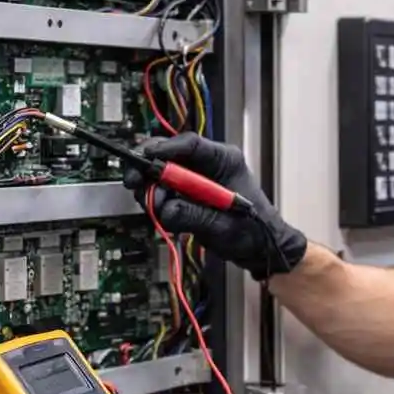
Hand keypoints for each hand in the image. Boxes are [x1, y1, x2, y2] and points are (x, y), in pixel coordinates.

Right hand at [124, 134, 306, 279]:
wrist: (258, 249)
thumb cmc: (254, 231)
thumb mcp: (224, 225)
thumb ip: (193, 215)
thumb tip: (165, 209)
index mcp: (224, 160)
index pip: (190, 144)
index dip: (165, 149)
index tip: (146, 157)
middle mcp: (206, 166)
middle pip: (167, 154)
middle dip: (148, 168)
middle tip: (135, 184)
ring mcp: (194, 180)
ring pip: (159, 174)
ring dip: (151, 191)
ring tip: (156, 208)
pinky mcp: (186, 196)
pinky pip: (162, 193)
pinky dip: (156, 204)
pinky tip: (163, 215)